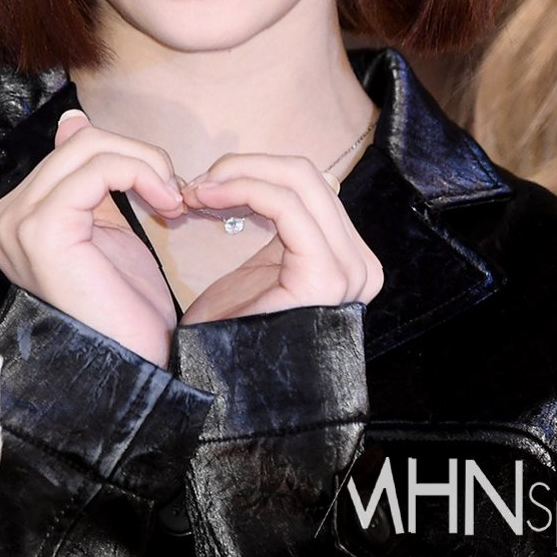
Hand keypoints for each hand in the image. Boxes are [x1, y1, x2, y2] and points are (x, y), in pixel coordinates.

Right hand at [0, 111, 183, 367]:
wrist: (132, 366)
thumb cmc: (122, 307)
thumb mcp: (105, 225)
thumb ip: (85, 176)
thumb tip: (70, 120)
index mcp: (10, 216)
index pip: (69, 147)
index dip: (123, 158)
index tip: (160, 190)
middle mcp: (0, 219)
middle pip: (80, 140)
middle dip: (138, 158)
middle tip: (173, 196)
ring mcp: (14, 224)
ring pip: (91, 146)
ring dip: (146, 165)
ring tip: (171, 201)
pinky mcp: (42, 229)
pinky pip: (99, 168)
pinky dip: (142, 174)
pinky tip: (166, 206)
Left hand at [179, 154, 382, 324]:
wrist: (218, 389)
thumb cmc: (233, 332)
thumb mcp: (264, 265)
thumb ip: (279, 224)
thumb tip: (263, 173)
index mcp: (348, 258)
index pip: (310, 183)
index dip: (255, 170)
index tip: (206, 183)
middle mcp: (359, 264)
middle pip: (305, 174)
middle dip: (246, 167)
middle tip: (198, 183)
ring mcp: (349, 271)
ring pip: (298, 180)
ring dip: (240, 175)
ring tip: (197, 191)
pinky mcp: (325, 275)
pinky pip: (286, 204)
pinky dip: (244, 187)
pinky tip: (208, 197)